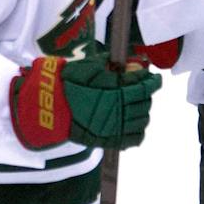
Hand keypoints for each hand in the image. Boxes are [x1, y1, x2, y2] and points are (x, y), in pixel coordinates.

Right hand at [10, 54, 161, 151]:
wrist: (50, 107)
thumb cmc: (68, 83)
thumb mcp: (90, 67)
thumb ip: (113, 66)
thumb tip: (133, 65)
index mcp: (116, 89)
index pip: (145, 85)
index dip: (153, 81)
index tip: (154, 78)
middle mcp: (119, 108)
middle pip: (145, 102)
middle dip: (146, 95)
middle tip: (142, 90)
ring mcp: (116, 125)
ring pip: (142, 119)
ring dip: (143, 111)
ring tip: (136, 106)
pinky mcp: (110, 139)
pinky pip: (135, 138)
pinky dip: (138, 131)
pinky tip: (133, 124)